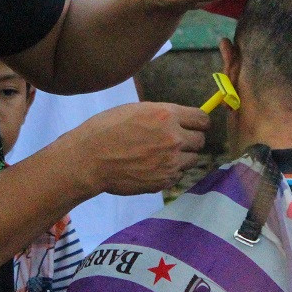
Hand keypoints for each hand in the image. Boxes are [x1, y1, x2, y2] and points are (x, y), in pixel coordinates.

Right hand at [70, 102, 209, 195]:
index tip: (195, 126)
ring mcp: (170, 162)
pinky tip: (153, 167)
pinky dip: (170, 172)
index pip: (202, 119)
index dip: (200, 123)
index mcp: (166, 115)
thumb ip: (161, 115)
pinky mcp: (163, 181)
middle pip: (200, 140)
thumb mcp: (136, 110)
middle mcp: (173, 138)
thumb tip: (179, 120)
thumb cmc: (106, 130)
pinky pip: (178, 175)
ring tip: (162, 155)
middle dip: (191, 140)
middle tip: (176, 141)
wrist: (89, 159)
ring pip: (192, 160)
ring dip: (182, 157)